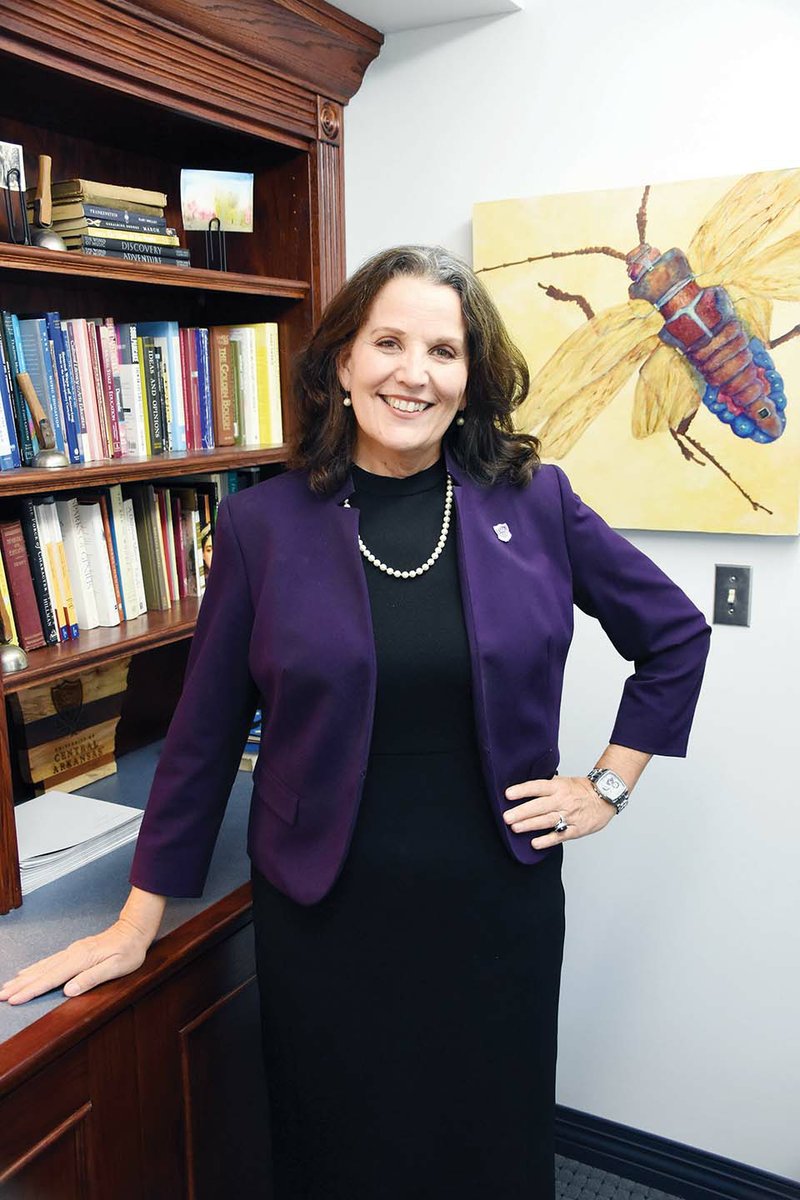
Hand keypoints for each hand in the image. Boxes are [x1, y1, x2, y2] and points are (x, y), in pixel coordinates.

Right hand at [0, 887, 165, 1004]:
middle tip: (2, 996)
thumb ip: (92, 978)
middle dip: (20, 986)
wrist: (134, 930)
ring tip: (8, 987)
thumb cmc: (129, 950)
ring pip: (43, 966)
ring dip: (24, 978)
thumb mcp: (117, 967)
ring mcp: (72, 951)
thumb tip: (69, 990)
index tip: (14, 999)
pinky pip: (49, 961)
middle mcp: (72, 954)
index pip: (51, 979)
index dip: (31, 990)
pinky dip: (35, 968)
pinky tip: (28, 972)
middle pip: (42, 973)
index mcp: (81, 960)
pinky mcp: (74, 951)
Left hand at [503, 774, 614, 848]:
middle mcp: (563, 800)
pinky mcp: (576, 829)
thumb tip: (524, 789)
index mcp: (558, 787)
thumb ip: (546, 786)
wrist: (606, 797)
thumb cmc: (582, 790)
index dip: (522, 790)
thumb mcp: (564, 781)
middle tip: (507, 817)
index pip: (537, 787)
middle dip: (522, 812)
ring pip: (547, 821)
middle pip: (540, 806)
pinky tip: (534, 843)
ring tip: (515, 828)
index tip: (508, 794)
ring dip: (530, 825)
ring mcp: (570, 815)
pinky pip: (560, 835)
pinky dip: (547, 840)